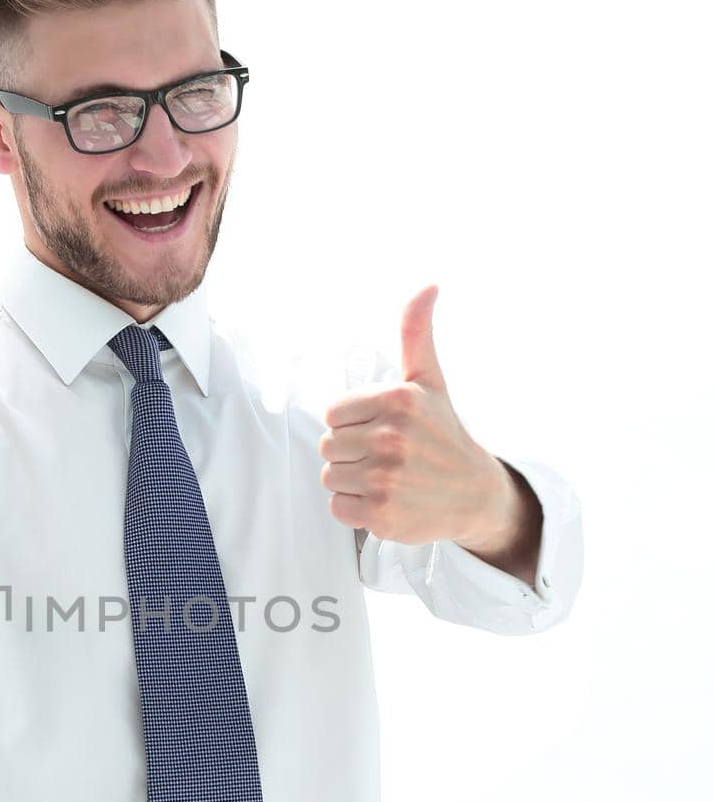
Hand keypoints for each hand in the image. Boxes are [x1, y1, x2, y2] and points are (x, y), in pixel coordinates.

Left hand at [318, 286, 510, 547]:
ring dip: (352, 481)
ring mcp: (386, 479)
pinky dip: (356, 509)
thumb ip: (416, 333)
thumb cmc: (443, 435)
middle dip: (351, 452)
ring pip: (330, 477)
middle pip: (328, 446)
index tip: (382, 429)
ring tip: (387, 478)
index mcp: (397, 401)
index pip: (332, 414)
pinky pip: (338, 508)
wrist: (474, 494)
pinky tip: (385, 501)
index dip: (353, 423)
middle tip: (387, 456)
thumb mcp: (429, 381)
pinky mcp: (381, 516)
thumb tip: (428, 285)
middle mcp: (391, 438)